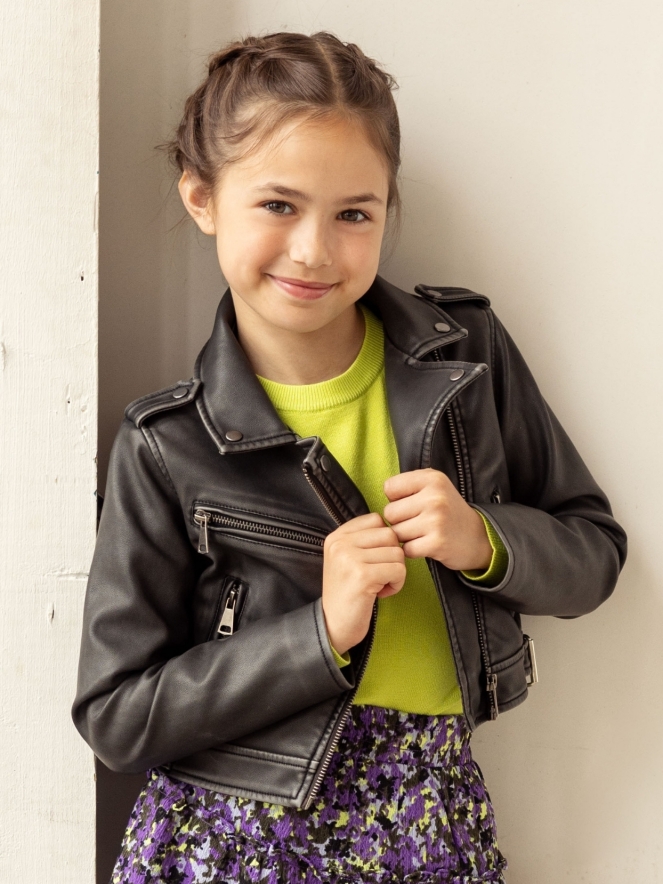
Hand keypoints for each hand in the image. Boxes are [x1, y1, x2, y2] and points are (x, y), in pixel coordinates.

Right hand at [322, 512, 405, 654]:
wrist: (333, 626)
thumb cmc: (348, 593)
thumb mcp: (347, 560)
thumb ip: (365, 541)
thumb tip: (397, 527)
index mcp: (337, 536)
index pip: (377, 520)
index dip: (385, 541)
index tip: (374, 560)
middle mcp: (341, 543)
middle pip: (390, 534)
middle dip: (393, 556)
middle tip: (380, 575)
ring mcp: (350, 558)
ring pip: (397, 552)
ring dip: (396, 572)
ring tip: (379, 585)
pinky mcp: (362, 575)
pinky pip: (399, 570)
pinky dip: (397, 584)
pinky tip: (381, 593)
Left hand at [383, 468, 491, 571]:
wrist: (478, 537)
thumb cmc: (447, 511)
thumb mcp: (434, 486)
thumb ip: (408, 484)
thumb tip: (383, 496)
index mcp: (432, 478)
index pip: (389, 488)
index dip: (396, 499)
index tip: (412, 504)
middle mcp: (435, 497)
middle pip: (390, 512)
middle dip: (399, 520)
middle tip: (418, 522)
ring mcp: (436, 520)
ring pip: (396, 532)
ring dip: (405, 537)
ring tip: (423, 533)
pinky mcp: (437, 543)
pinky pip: (406, 549)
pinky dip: (413, 550)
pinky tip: (426, 544)